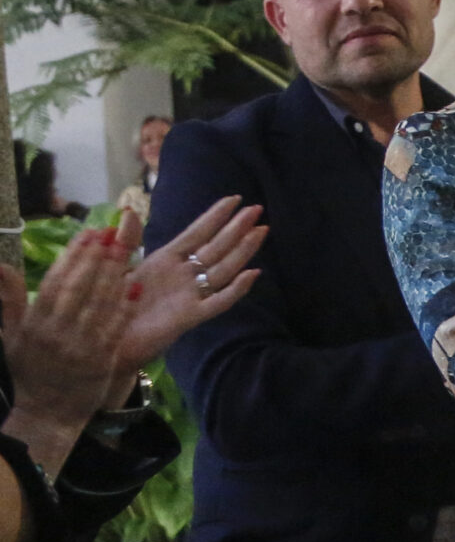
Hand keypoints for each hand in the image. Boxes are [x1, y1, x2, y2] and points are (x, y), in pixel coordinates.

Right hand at [2, 230, 138, 473]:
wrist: (47, 413)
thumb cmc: (30, 370)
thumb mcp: (12, 335)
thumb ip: (8, 299)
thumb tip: (0, 264)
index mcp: (34, 324)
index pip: (55, 283)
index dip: (73, 256)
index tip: (88, 233)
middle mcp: (56, 334)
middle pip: (79, 289)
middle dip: (96, 258)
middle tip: (112, 232)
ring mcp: (80, 348)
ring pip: (99, 306)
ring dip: (113, 276)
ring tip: (125, 250)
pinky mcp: (101, 362)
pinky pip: (115, 331)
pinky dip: (125, 309)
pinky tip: (135, 289)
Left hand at [118, 196, 263, 370]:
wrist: (106, 343)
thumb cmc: (109, 305)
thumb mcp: (114, 267)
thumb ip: (126, 241)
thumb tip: (128, 211)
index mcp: (165, 260)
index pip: (196, 233)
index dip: (215, 216)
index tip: (234, 198)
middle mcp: (183, 275)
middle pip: (216, 247)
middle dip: (236, 228)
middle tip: (257, 209)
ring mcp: (190, 295)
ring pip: (223, 269)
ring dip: (242, 250)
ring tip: (260, 231)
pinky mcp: (191, 317)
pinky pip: (218, 302)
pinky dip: (236, 289)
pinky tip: (252, 274)